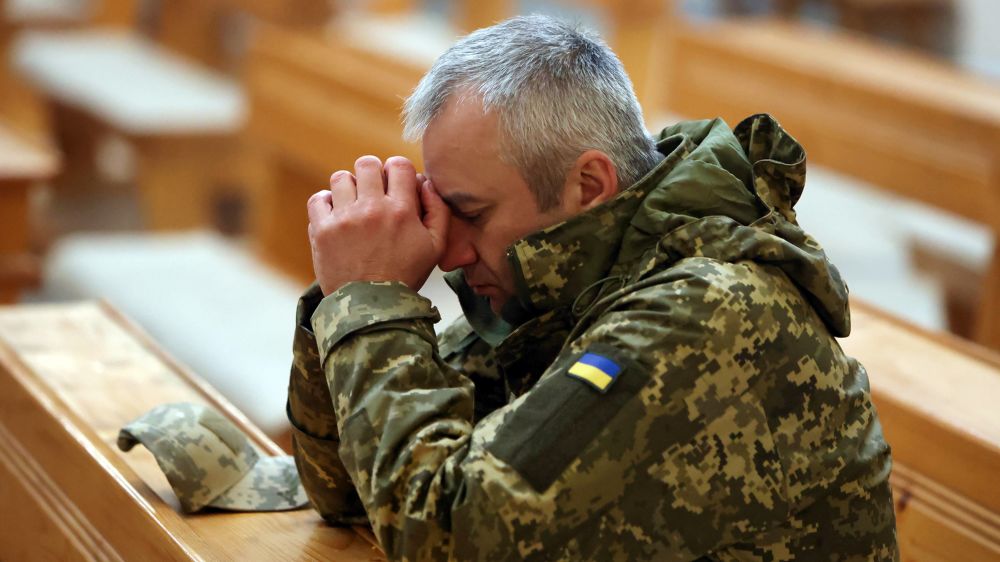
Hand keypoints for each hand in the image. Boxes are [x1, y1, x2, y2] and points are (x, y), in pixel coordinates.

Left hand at [307, 155, 448, 295]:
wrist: (372, 308)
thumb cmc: (405, 276)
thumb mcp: (435, 247)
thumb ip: (438, 210)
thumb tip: (425, 182)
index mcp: (402, 210)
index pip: (398, 164)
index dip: (397, 171)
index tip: (395, 186)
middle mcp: (372, 209)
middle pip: (367, 163)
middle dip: (372, 174)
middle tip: (374, 193)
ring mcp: (344, 218)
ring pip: (341, 177)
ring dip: (349, 188)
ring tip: (354, 206)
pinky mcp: (323, 230)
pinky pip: (318, 199)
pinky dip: (326, 203)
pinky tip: (336, 216)